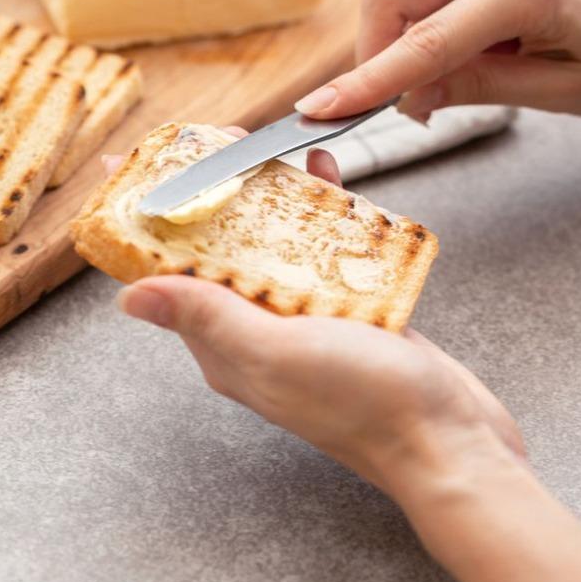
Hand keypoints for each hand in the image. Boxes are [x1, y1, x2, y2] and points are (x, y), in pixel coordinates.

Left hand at [104, 139, 522, 497]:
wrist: (451, 442)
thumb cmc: (365, 405)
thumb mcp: (275, 353)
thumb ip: (207, 317)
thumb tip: (129, 298)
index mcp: (225, 347)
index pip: (167, 275)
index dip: (146, 220)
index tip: (129, 168)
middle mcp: (256, 334)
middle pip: (217, 251)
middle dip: (211, 193)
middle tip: (217, 140)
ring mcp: (303, 322)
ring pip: (272, 245)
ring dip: (270, 196)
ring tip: (273, 149)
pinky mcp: (348, 312)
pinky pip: (322, 251)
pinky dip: (322, 213)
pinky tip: (328, 179)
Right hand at [295, 0, 580, 121]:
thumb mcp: (566, 93)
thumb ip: (480, 88)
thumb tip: (413, 97)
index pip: (421, 43)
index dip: (365, 83)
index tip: (320, 110)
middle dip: (373, 54)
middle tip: (401, 107)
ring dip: (401, 44)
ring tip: (442, 90)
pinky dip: (426, 31)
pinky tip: (463, 62)